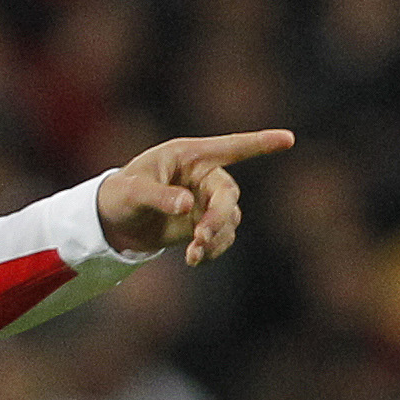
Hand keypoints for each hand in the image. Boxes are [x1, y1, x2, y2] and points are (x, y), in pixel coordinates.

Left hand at [97, 129, 292, 265]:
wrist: (111, 221)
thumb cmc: (119, 194)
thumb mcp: (131, 192)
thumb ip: (158, 196)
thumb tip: (188, 204)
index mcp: (189, 156)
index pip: (231, 147)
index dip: (260, 143)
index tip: (288, 139)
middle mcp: (204, 176)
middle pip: (228, 194)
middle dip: (219, 216)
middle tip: (202, 236)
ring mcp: (207, 201)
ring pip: (228, 218)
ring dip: (216, 237)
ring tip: (193, 253)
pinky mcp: (203, 224)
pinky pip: (221, 237)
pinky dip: (212, 249)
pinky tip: (195, 260)